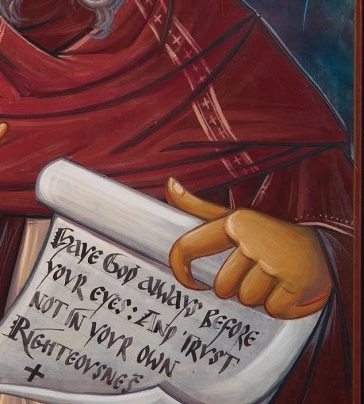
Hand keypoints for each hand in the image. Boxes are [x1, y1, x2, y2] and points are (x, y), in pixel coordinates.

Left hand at [167, 179, 331, 318]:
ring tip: (273, 279)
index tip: (190, 281)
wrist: (324, 246)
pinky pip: (273, 310)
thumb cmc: (268, 236)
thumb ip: (198, 207)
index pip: (187, 247)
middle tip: (256, 274)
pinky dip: (282, 306)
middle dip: (237, 288)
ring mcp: (276, 261)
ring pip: (248, 300)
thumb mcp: (234, 218)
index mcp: (233, 223)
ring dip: (260, 297)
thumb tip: (170, 184)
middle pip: (223, 287)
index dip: (181, 270)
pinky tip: (289, 289)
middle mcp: (252, 240)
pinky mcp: (297, 282)